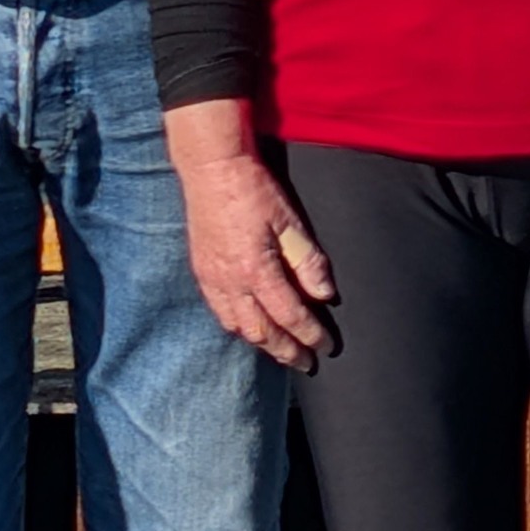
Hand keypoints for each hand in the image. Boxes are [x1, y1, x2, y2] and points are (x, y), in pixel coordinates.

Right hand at [163, 100, 334, 369]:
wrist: (211, 167)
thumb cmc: (252, 188)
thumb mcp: (288, 219)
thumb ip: (308, 260)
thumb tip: (326, 295)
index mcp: (257, 270)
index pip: (290, 316)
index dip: (311, 335)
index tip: (327, 347)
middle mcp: (231, 283)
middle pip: (262, 332)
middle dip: (287, 351)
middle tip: (307, 363)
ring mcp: (212, 279)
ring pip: (238, 327)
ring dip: (262, 344)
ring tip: (281, 350)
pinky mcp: (201, 271)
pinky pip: (220, 312)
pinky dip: (238, 327)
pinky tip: (248, 327)